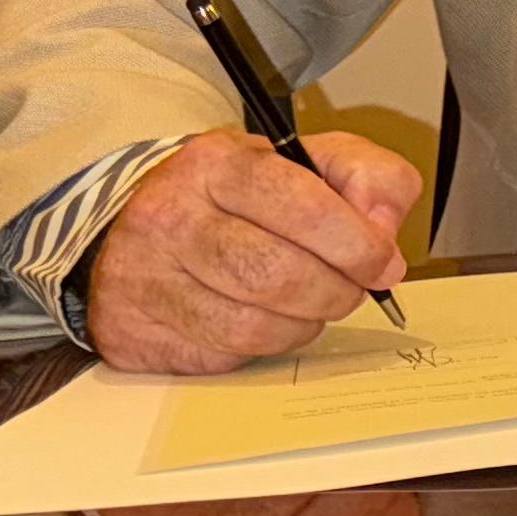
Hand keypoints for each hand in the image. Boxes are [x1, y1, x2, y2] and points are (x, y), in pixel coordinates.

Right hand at [82, 130, 420, 375]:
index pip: (305, 208)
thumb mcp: (305, 160)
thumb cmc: (236, 197)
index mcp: (217, 163)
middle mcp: (170, 216)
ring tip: (310, 306)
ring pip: (251, 326)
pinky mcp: (132, 331)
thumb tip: (384, 229)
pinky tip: (264, 320)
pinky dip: (259, 346)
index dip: (359, 245)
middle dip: (335, 292)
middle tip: (351, 291)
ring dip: (301, 324)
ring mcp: (143, 276)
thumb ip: (366, 177)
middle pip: (278, 275)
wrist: (135, 226)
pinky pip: (220, 355)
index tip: (383, 264)